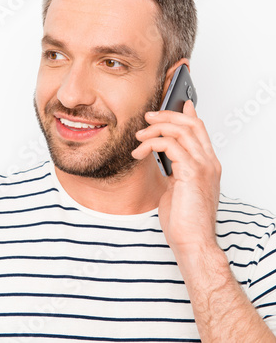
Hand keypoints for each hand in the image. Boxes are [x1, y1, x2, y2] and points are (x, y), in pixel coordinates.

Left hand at [132, 100, 221, 257]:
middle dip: (167, 115)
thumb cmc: (185, 221)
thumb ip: (175, 169)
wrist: (193, 243)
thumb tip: (163, 156)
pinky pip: (170, 144)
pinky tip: (140, 151)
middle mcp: (209, 162)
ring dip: (156, 128)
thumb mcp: (177, 188)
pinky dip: (152, 143)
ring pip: (181, 129)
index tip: (176, 104)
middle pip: (191, 123)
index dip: (188, 114)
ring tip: (139, 136)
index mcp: (208, 165)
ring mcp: (203, 166)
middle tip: (149, 116)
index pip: (200, 130)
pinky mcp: (192, 172)